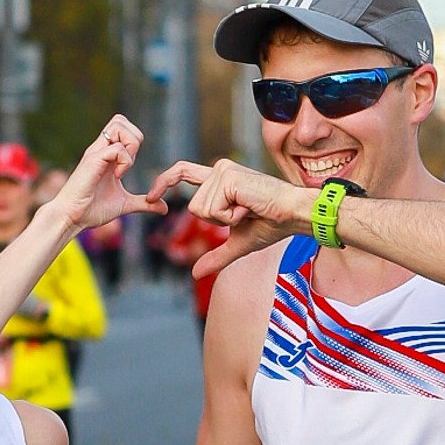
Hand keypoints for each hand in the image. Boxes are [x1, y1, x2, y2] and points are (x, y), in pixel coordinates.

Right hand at [54, 116, 158, 233]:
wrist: (71, 218)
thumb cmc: (91, 210)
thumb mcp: (124, 204)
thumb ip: (144, 203)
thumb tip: (164, 207)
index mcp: (106, 155)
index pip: (123, 128)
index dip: (134, 142)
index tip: (130, 166)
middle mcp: (100, 149)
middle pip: (120, 120)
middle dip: (134, 138)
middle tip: (130, 161)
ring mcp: (96, 153)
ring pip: (118, 125)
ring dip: (130, 145)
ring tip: (124, 167)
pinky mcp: (93, 160)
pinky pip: (117, 148)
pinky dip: (125, 161)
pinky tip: (118, 176)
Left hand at [156, 159, 309, 284]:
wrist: (294, 216)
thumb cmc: (272, 224)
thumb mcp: (238, 244)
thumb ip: (216, 256)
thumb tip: (195, 274)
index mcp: (219, 180)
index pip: (183, 173)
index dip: (164, 181)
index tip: (151, 197)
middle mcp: (219, 170)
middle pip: (194, 208)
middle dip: (218, 221)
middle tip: (245, 214)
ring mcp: (223, 171)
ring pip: (202, 210)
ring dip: (227, 219)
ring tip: (249, 209)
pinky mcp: (229, 177)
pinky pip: (214, 210)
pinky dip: (232, 217)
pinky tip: (250, 207)